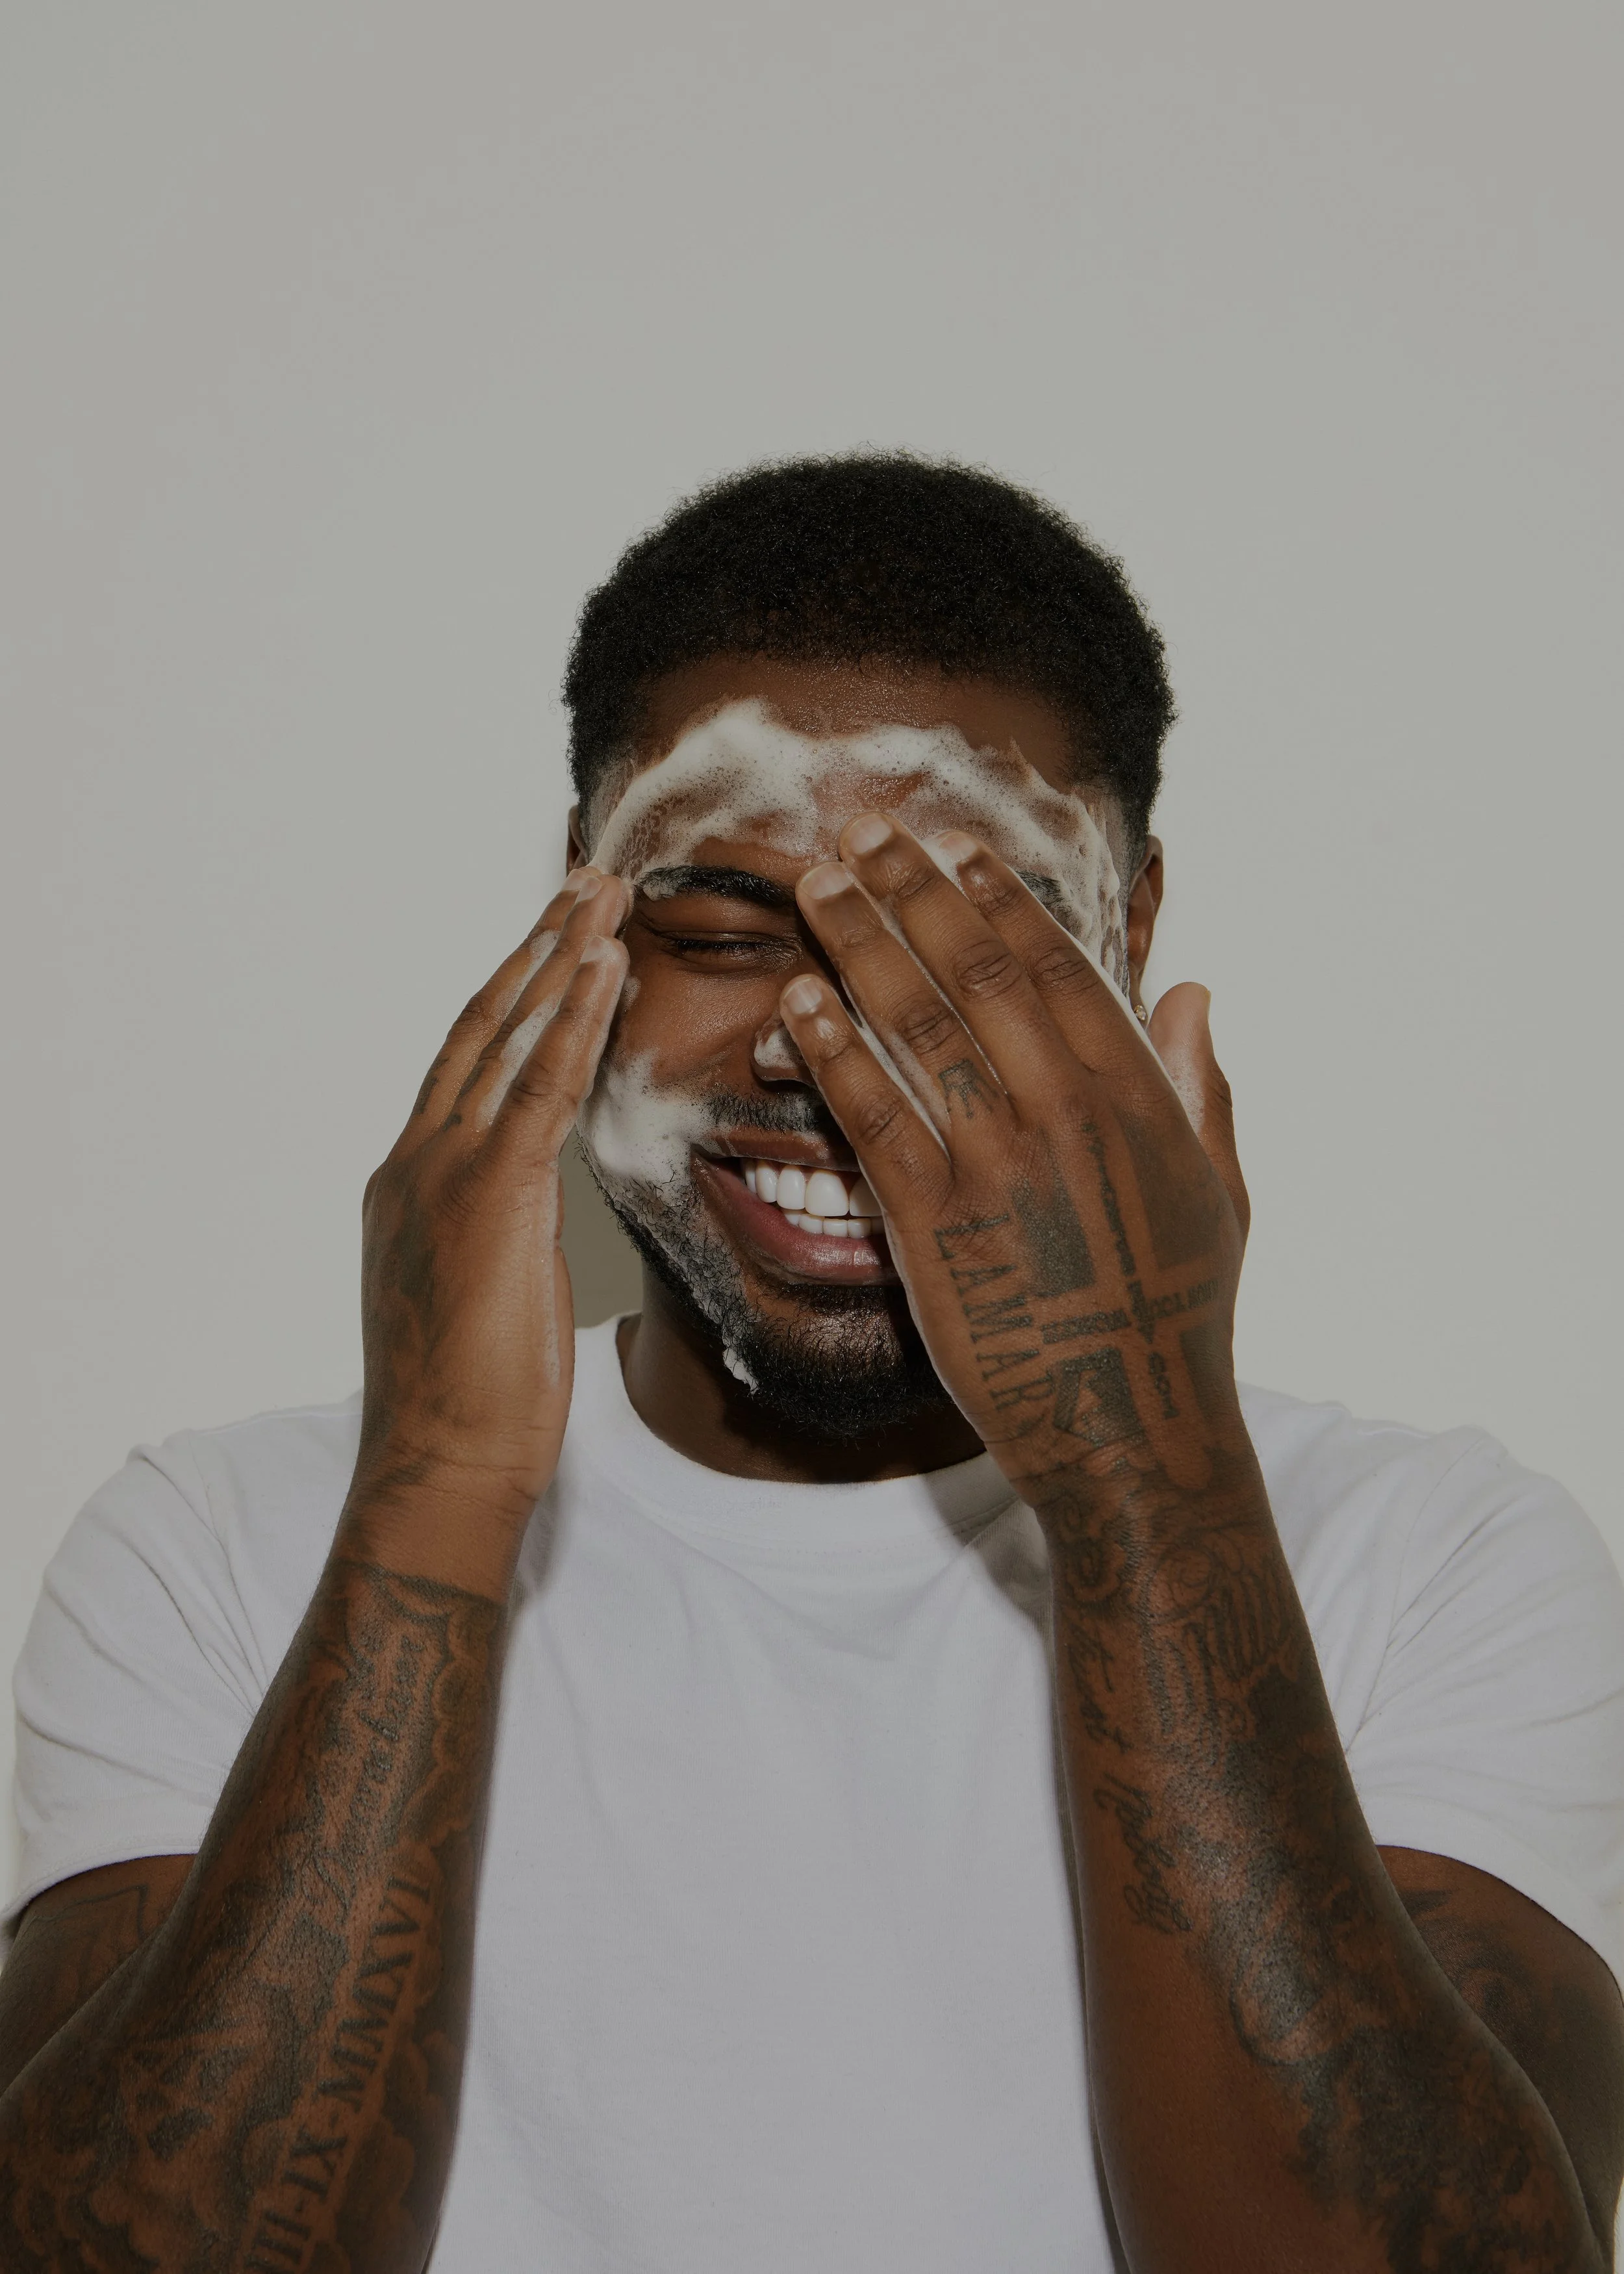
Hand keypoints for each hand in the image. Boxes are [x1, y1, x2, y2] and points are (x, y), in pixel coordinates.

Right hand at [352, 869, 628, 1532]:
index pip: (468, 1066)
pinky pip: (540, 1088)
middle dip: (534, 951)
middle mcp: (417, 1161)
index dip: (512, 997)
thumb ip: (497, 1228)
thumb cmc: (470, 1406)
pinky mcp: (492, 1197)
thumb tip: (528, 1205)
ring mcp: (445, 1174)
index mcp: (411, 1182)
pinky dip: (574, 1019)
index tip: (552, 941)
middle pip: (482, 1029)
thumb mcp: (480, 1293)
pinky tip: (606, 966)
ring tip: (600, 895)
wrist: (441, 1468)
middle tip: (581, 884)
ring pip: (508, 1039)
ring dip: (559, 959)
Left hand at [778, 816, 1248, 1506]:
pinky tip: (800, 1003)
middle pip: (979, 973)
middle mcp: (1068, 1113)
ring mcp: (999, 1165)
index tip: (962, 850)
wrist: (1133, 1431)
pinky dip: (834, 1053)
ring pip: (918, 1027)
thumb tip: (1191, 988)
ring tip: (817, 885)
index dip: (1005, 901)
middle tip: (865, 830)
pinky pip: (875, 1118)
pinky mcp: (936, 1224)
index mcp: (1136, 1098)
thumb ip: (1201, 1085)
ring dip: (862, 944)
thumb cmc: (1179, 1316)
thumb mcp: (1219, 1192)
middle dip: (916, 891)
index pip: (1062, 968)